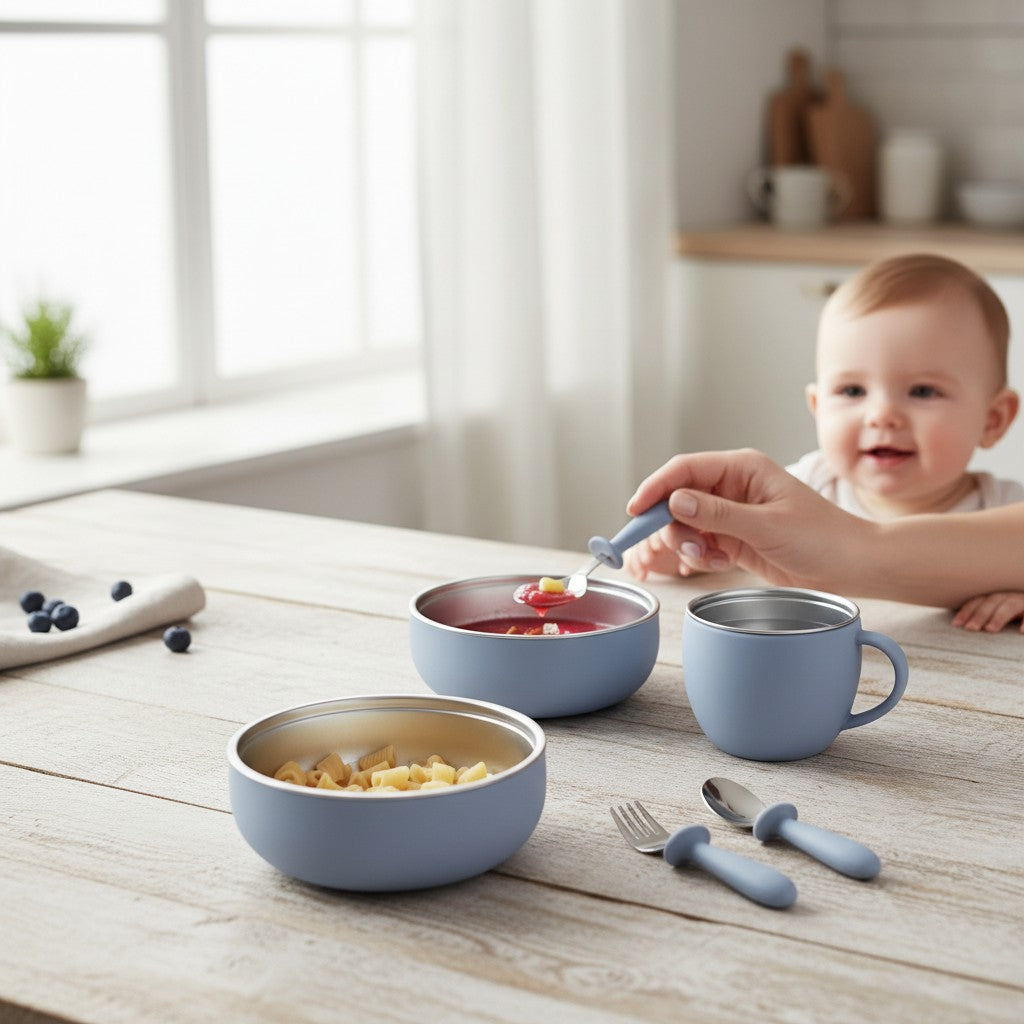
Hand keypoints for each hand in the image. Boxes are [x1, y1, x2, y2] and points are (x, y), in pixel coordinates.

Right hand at [626, 448, 866, 590]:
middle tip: (683, 546)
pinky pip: (699, 541)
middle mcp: (732, 486)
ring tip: (710, 556)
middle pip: (678, 497)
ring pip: (684, 523)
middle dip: (673, 523)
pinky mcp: (732, 536)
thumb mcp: (767, 525)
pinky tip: (722, 561)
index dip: (656, 487)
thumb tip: (675, 501)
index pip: (685, 469)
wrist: (851, 566)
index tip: (636, 510)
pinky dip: (701, 555)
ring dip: (688, 542)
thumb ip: (717, 514)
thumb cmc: (822, 537)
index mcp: (743, 468)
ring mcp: (731, 512)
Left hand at [951, 592, 1023, 632]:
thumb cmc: (1008, 611)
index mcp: (994, 596)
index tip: (956, 624)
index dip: (966, 611)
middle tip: (970, 628)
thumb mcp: (994, 610)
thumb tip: (958, 625)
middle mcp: (1007, 595)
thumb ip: (981, 615)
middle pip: (991, 602)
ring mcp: (1021, 600)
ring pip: (1009, 606)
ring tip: (989, 629)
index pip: (977, 601)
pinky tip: (1021, 631)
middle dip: (979, 615)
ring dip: (998, 617)